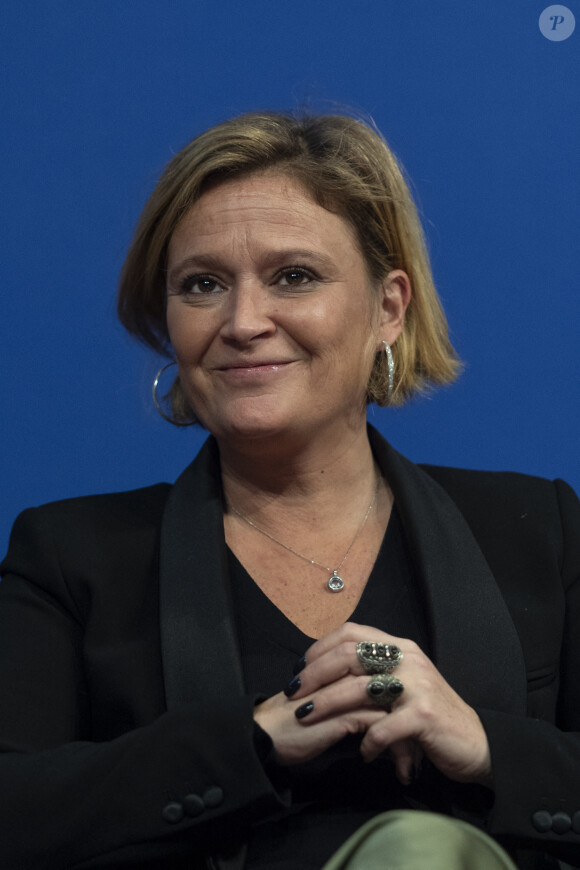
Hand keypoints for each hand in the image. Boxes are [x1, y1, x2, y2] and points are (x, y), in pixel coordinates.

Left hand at [254, 622, 491, 788]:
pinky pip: (381, 727)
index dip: (320, 647)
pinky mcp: (423, 715)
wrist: (476, 742)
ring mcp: (416, 685)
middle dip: (315, 675)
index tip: (300, 667)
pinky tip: (363, 753)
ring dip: (327, 705)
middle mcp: (408, 658)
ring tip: (308, 720)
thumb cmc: (432, 715)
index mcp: (400, 647)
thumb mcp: (405, 682)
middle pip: (349, 655)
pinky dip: (367, 742)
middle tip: (294, 694)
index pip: (351, 632)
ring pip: (358, 689)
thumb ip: (376, 670)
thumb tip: (331, 666)